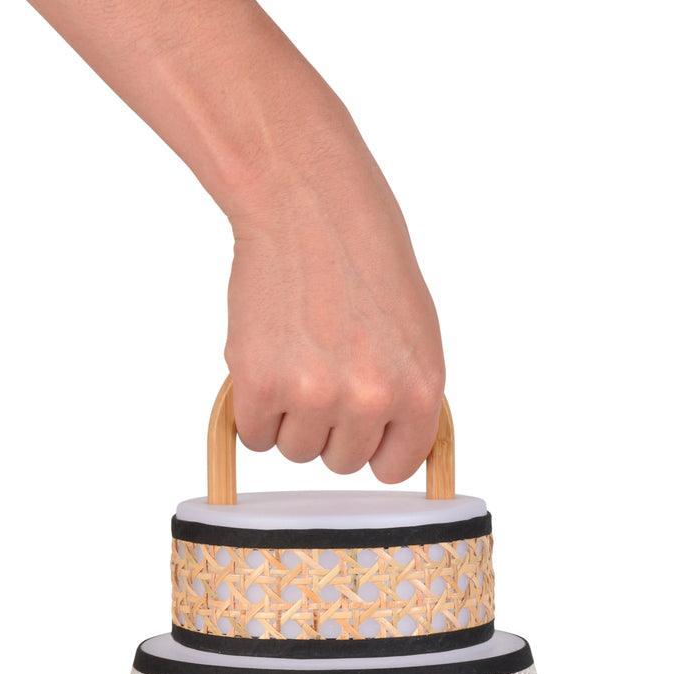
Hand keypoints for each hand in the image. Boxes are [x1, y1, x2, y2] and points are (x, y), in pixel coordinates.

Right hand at [224, 122, 444, 483]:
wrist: (308, 205)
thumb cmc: (364, 257)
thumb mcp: (415, 332)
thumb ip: (405, 394)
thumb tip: (392, 449)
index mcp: (420, 390)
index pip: (395, 467)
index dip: (372, 445)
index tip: (360, 426)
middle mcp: (371, 399)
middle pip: (341, 462)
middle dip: (329, 427)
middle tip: (321, 371)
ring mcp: (315, 395)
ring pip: (295, 451)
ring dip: (289, 418)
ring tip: (295, 358)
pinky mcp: (261, 385)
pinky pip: (254, 436)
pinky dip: (253, 409)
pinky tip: (267, 361)